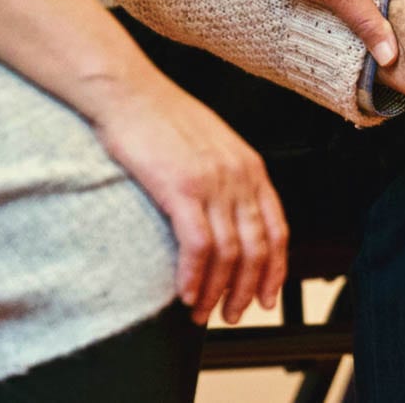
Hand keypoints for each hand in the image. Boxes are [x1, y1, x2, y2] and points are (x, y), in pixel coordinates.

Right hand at [87, 71, 289, 325]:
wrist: (127, 91)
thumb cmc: (160, 118)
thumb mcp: (210, 145)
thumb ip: (226, 178)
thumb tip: (227, 217)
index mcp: (250, 167)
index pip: (277, 230)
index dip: (274, 270)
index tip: (265, 297)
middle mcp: (239, 176)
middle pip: (257, 248)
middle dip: (246, 290)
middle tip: (231, 315)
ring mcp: (213, 182)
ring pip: (229, 253)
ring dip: (216, 291)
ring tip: (202, 312)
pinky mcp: (181, 187)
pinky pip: (198, 245)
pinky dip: (194, 276)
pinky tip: (185, 293)